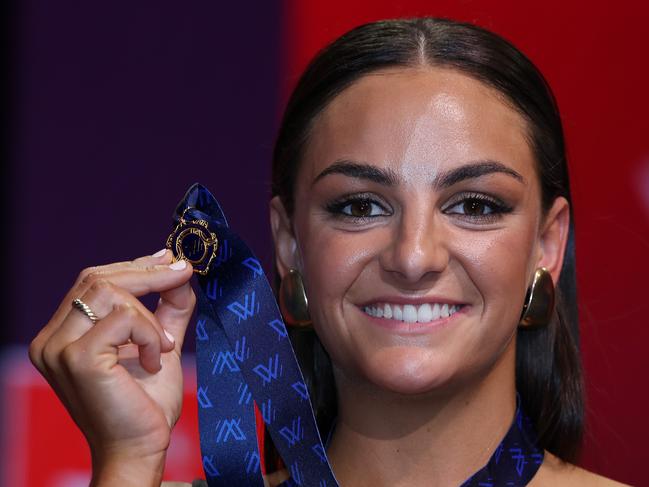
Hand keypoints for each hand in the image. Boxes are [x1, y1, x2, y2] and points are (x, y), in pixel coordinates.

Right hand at [29, 250, 195, 485]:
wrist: (140, 448)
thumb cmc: (146, 402)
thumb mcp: (159, 343)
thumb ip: (167, 308)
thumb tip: (179, 269)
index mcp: (62, 334)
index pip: (93, 281)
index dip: (134, 266)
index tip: (169, 259)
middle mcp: (50, 339)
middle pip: (97, 279)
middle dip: (148, 273)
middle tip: (183, 272)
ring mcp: (58, 348)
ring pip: (109, 293)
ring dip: (150, 316)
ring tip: (165, 346)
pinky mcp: (77, 358)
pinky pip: (122, 319)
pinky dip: (150, 334)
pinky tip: (155, 360)